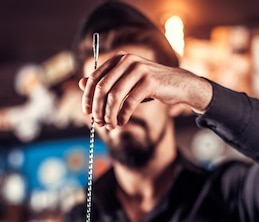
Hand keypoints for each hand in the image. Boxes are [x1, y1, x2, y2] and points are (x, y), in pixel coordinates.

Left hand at [79, 51, 211, 128]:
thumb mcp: (125, 82)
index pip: (94, 78)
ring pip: (114, 97)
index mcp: (118, 59)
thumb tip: (80, 83)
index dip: (88, 97)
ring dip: (109, 115)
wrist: (178, 85)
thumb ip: (105, 82)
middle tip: (98, 122)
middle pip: (102, 88)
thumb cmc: (149, 85)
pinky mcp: (149, 81)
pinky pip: (129, 102)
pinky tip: (122, 122)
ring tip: (111, 125)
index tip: (87, 113)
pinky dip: (123, 115)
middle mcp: (126, 60)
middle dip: (97, 108)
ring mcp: (138, 69)